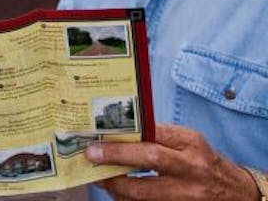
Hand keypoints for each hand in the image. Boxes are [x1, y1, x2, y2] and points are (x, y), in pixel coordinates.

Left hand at [87, 123, 257, 199]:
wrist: (237, 193)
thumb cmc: (204, 162)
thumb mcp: (188, 142)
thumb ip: (159, 136)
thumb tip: (117, 135)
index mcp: (190, 143)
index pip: (153, 134)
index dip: (123, 138)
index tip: (97, 140)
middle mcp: (192, 167)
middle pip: (150, 159)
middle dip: (116, 157)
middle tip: (92, 157)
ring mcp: (188, 193)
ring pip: (145, 191)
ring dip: (117, 186)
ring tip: (100, 179)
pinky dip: (129, 200)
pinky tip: (118, 193)